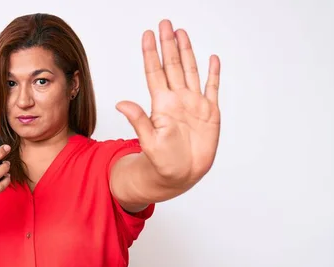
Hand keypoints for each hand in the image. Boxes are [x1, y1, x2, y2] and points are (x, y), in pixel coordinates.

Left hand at [116, 19, 220, 187]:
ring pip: (190, 71)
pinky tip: (212, 59)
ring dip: (187, 52)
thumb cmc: (162, 162)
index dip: (151, 53)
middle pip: (172, 65)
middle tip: (165, 23)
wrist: (180, 175)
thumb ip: (138, 120)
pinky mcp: (209, 113)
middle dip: (168, 44)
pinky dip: (213, 74)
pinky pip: (212, 88)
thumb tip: (121, 104)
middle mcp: (177, 100)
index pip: (155, 72)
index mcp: (161, 105)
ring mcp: (193, 105)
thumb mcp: (149, 141)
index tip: (148, 34)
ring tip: (182, 33)